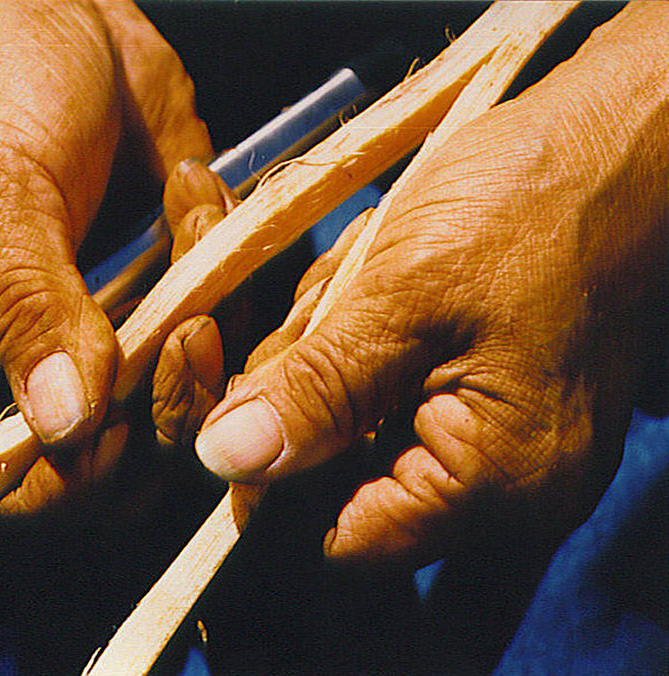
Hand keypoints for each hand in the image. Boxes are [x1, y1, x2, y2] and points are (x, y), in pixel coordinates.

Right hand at [0, 1, 209, 507]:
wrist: (48, 12)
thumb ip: (27, 310)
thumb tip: (61, 423)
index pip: (1, 476)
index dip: (67, 471)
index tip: (121, 407)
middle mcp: (22, 368)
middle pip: (106, 463)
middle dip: (162, 403)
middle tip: (190, 321)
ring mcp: (100, 336)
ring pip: (178, 405)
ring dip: (208, 325)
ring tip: (190, 212)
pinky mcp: (161, 294)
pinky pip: (221, 330)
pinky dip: (228, 270)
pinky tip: (196, 189)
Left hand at [155, 4, 668, 566]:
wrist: (621, 142)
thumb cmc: (534, 202)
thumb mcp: (404, 293)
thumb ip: (315, 391)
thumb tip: (226, 461)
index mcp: (497, 482)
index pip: (340, 539)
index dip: (273, 479)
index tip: (243, 397)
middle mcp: (507, 488)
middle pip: (341, 482)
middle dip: (307, 390)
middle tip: (332, 298)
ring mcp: (504, 443)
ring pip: (356, 431)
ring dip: (333, 350)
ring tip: (374, 270)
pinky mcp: (491, 400)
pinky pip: (390, 395)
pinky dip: (364, 341)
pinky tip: (385, 274)